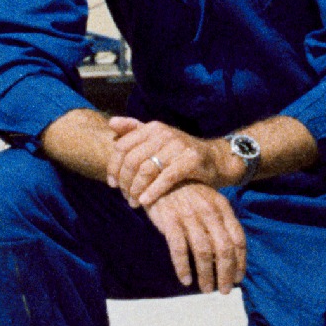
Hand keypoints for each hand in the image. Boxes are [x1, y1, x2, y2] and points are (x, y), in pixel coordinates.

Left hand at [104, 116, 224, 206]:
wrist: (214, 160)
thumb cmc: (180, 153)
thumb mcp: (158, 139)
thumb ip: (135, 131)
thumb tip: (111, 123)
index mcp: (152, 128)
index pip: (122, 146)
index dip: (113, 167)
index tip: (113, 184)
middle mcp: (163, 133)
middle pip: (132, 160)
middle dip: (125, 181)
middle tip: (125, 197)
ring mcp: (178, 146)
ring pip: (146, 170)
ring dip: (136, 189)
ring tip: (134, 202)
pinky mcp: (190, 160)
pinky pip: (165, 178)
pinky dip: (153, 191)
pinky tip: (145, 201)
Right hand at [143, 180, 248, 291]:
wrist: (161, 174)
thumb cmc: (188, 194)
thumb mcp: (209, 203)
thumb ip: (220, 224)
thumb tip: (228, 256)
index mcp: (222, 207)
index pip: (238, 239)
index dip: (240, 261)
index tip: (238, 279)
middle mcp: (209, 212)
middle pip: (223, 249)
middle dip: (226, 273)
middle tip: (224, 290)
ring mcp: (189, 216)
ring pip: (203, 252)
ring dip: (206, 275)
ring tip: (206, 289)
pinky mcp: (170, 220)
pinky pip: (178, 249)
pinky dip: (183, 267)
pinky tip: (185, 280)